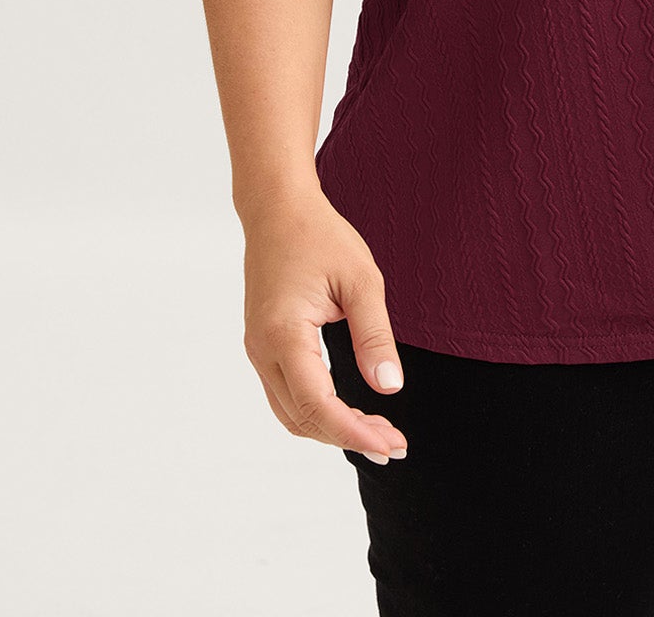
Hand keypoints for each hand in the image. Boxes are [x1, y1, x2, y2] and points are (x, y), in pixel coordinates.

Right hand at [239, 187, 409, 465]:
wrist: (277, 208)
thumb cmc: (320, 236)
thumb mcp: (361, 279)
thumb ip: (374, 335)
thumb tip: (389, 387)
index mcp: (284, 333)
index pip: (318, 405)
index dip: (354, 432)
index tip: (391, 445)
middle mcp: (262, 349)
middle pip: (302, 418)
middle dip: (348, 437)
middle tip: (395, 443)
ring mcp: (258, 349)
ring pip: (291, 413)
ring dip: (332, 428)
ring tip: (378, 431)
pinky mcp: (262, 345)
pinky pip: (286, 394)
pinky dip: (317, 410)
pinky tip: (350, 409)